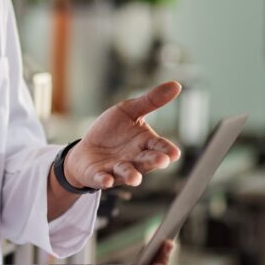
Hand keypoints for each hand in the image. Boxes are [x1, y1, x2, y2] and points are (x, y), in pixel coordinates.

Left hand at [63, 81, 181, 189]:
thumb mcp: (129, 111)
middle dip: (154, 161)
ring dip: (131, 175)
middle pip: (147, 161)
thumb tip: (176, 85)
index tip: (174, 153)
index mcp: (145, 143)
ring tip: (135, 178)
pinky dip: (105, 180)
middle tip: (161, 161)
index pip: (159, 146)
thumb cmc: (112, 131)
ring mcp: (117, 169)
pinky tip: (106, 180)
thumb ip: (151, 101)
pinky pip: (103, 178)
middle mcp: (135, 159)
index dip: (167, 150)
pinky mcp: (99, 175)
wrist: (87, 149)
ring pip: (127, 173)